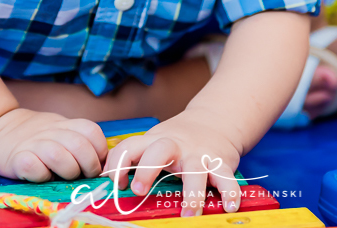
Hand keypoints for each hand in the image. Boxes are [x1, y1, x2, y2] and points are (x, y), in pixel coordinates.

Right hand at [0, 108, 107, 180]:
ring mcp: (33, 144)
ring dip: (67, 171)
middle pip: (80, 146)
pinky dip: (41, 175)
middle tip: (83, 175)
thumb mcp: (59, 130)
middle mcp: (50, 131)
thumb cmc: (34, 136)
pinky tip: (41, 176)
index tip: (96, 164)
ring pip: (59, 156)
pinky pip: (34, 167)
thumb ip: (78, 140)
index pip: (92, 132)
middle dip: (88, 166)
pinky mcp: (16, 158)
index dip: (100, 151)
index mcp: (64, 124)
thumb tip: (103, 162)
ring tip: (63, 177)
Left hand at [103, 109, 242, 216]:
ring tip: (189, 215)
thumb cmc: (177, 142)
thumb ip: (136, 160)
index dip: (118, 163)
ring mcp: (199, 154)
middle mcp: (176, 146)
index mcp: (154, 142)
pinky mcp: (220, 162)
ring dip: (192, 192)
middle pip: (159, 150)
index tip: (115, 183)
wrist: (214, 121)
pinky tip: (229, 205)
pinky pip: (226, 177)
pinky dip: (229, 191)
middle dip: (147, 169)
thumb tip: (107, 186)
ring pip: (196, 169)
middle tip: (137, 190)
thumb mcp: (154, 144)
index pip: (130, 146)